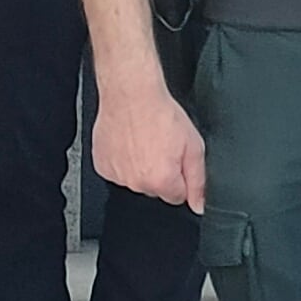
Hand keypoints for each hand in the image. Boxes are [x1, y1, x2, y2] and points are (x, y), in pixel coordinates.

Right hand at [92, 77, 207, 209]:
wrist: (131, 95)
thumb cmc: (161, 115)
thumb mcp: (194, 146)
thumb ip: (198, 180)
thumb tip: (199, 204)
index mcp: (160, 181)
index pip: (177, 197)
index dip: (180, 177)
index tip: (176, 158)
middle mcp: (136, 183)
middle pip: (156, 189)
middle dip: (162, 173)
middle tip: (161, 147)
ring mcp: (117, 175)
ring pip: (136, 180)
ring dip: (142, 167)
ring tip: (145, 142)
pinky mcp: (102, 165)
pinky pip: (119, 171)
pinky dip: (124, 161)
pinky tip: (130, 143)